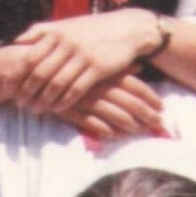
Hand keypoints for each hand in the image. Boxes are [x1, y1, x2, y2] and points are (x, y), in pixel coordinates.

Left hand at [9, 12, 160, 116]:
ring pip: (57, 84)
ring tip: (34, 109)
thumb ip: (41, 31)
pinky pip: (76, 89)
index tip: (7, 88)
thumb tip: (16, 40)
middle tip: (19, 104)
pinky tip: (56, 109)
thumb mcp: (67, 24)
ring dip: (43, 100)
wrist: (127, 29)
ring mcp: (83, 56)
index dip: (17, 75)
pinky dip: (64, 101)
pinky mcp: (98, 68)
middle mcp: (67, 44)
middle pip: (40, 73)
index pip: (29, 57)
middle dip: (27, 91)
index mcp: (56, 33)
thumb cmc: (92, 29)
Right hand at [48, 71, 168, 143]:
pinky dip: (104, 130)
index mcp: (107, 71)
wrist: (33, 67)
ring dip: (130, 124)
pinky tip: (114, 135)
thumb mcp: (94, 61)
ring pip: (114, 114)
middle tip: (159, 124)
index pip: (136, 86)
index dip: (151, 98)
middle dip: (147, 114)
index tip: (162, 107)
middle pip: (131, 102)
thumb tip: (140, 68)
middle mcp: (100, 85)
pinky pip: (92, 123)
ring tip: (139, 131)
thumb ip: (117, 67)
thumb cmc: (69, 63)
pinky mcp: (72, 109)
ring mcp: (86, 98)